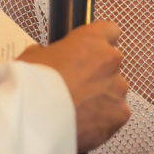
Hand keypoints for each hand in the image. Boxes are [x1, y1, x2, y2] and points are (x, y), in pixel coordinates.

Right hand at [17, 20, 128, 153]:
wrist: (36, 118)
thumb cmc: (33, 84)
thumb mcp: (34, 55)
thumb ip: (54, 54)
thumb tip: (54, 60)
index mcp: (92, 40)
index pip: (109, 31)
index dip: (98, 42)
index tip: (89, 51)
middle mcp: (110, 61)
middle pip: (111, 64)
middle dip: (97, 74)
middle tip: (76, 86)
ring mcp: (118, 89)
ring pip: (114, 91)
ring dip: (101, 97)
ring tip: (77, 109)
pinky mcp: (120, 114)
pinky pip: (116, 114)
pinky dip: (103, 119)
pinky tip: (84, 122)